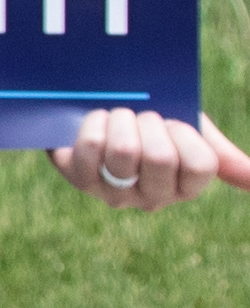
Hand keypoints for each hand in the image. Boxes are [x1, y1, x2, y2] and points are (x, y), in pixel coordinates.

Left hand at [50, 107, 240, 209]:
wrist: (106, 109)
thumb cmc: (157, 124)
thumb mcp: (195, 133)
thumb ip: (225, 157)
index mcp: (188, 187)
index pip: (200, 165)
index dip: (185, 135)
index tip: (174, 124)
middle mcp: (153, 198)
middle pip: (160, 158)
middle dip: (151, 123)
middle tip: (143, 117)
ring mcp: (115, 193)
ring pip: (123, 152)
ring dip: (121, 120)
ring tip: (119, 116)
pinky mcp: (81, 181)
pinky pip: (88, 150)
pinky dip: (93, 124)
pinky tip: (96, 122)